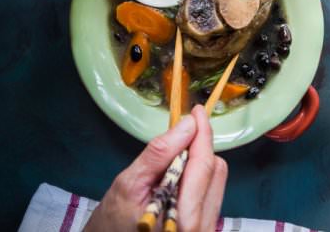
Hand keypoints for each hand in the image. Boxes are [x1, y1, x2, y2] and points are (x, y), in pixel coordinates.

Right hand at [85, 106, 227, 231]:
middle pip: (214, 171)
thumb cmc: (113, 221)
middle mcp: (202, 227)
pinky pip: (212, 192)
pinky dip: (199, 175)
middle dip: (200, 144)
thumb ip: (160, 154)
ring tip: (176, 156)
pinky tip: (180, 172)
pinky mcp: (205, 228)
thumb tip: (189, 124)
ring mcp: (206, 229)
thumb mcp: (130, 184)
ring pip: (216, 179)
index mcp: (183, 219)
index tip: (198, 111)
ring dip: (200, 160)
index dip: (202, 133)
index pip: (203, 165)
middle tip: (185, 127)